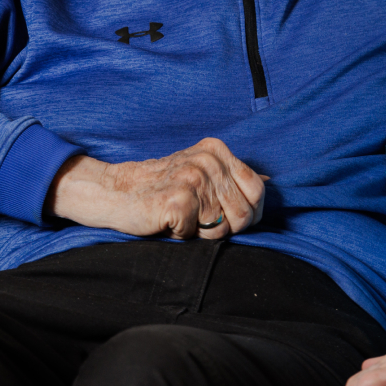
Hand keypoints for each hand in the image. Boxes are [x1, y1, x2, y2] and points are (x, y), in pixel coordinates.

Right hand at [47, 137, 266, 239]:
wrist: (117, 191)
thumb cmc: (161, 186)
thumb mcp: (200, 170)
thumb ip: (232, 175)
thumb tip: (268, 180)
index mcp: (217, 150)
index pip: (257, 189)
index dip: (251, 212)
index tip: (234, 220)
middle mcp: (208, 160)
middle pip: (244, 212)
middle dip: (228, 228)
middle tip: (201, 222)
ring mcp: (193, 179)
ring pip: (222, 228)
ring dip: (202, 232)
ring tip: (183, 218)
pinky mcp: (179, 200)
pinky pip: (197, 235)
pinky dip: (183, 235)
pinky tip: (168, 220)